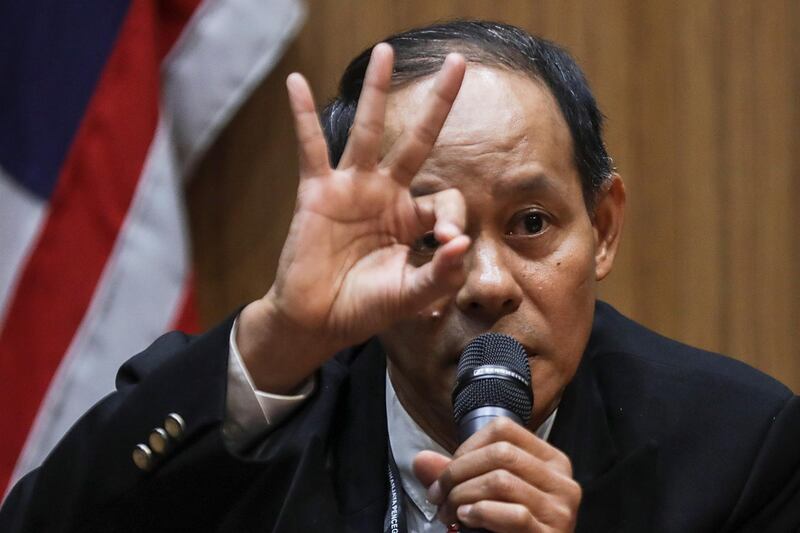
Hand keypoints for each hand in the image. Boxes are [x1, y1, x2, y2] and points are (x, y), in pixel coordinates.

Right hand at [238, 44, 469, 392]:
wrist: (318, 321)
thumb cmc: (364, 307)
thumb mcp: (411, 296)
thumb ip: (440, 275)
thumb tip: (462, 243)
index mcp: (412, 220)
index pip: (445, 200)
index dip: (452, 220)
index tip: (447, 246)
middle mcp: (385, 195)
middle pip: (417, 140)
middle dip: (438, 102)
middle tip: (458, 63)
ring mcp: (351, 189)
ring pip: (367, 130)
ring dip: (376, 90)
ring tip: (385, 51)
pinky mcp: (317, 192)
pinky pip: (311, 148)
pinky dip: (302, 116)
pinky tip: (296, 83)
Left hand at [414, 418, 580, 531]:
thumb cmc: (509, 528)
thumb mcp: (485, 494)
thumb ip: (457, 476)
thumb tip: (420, 460)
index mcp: (549, 460)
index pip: (504, 429)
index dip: (466, 447)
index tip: (447, 472)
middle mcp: (562, 480)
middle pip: (501, 453)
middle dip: (458, 473)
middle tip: (438, 496)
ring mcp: (560, 509)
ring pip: (502, 481)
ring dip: (463, 496)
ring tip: (449, 512)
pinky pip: (515, 514)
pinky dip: (482, 513)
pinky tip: (468, 519)